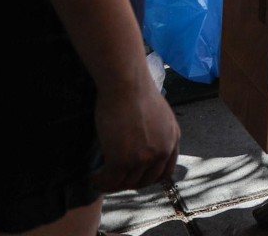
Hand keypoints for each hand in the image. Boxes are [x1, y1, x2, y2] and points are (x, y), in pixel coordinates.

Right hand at [91, 74, 179, 192]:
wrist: (126, 83)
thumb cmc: (136, 91)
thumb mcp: (158, 115)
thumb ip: (156, 133)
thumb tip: (144, 144)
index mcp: (173, 139)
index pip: (165, 172)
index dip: (148, 178)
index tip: (134, 177)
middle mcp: (162, 151)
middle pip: (145, 181)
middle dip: (129, 182)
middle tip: (114, 178)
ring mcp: (144, 158)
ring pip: (127, 183)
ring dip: (112, 184)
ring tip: (101, 178)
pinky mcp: (123, 161)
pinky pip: (111, 181)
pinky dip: (101, 182)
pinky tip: (94, 177)